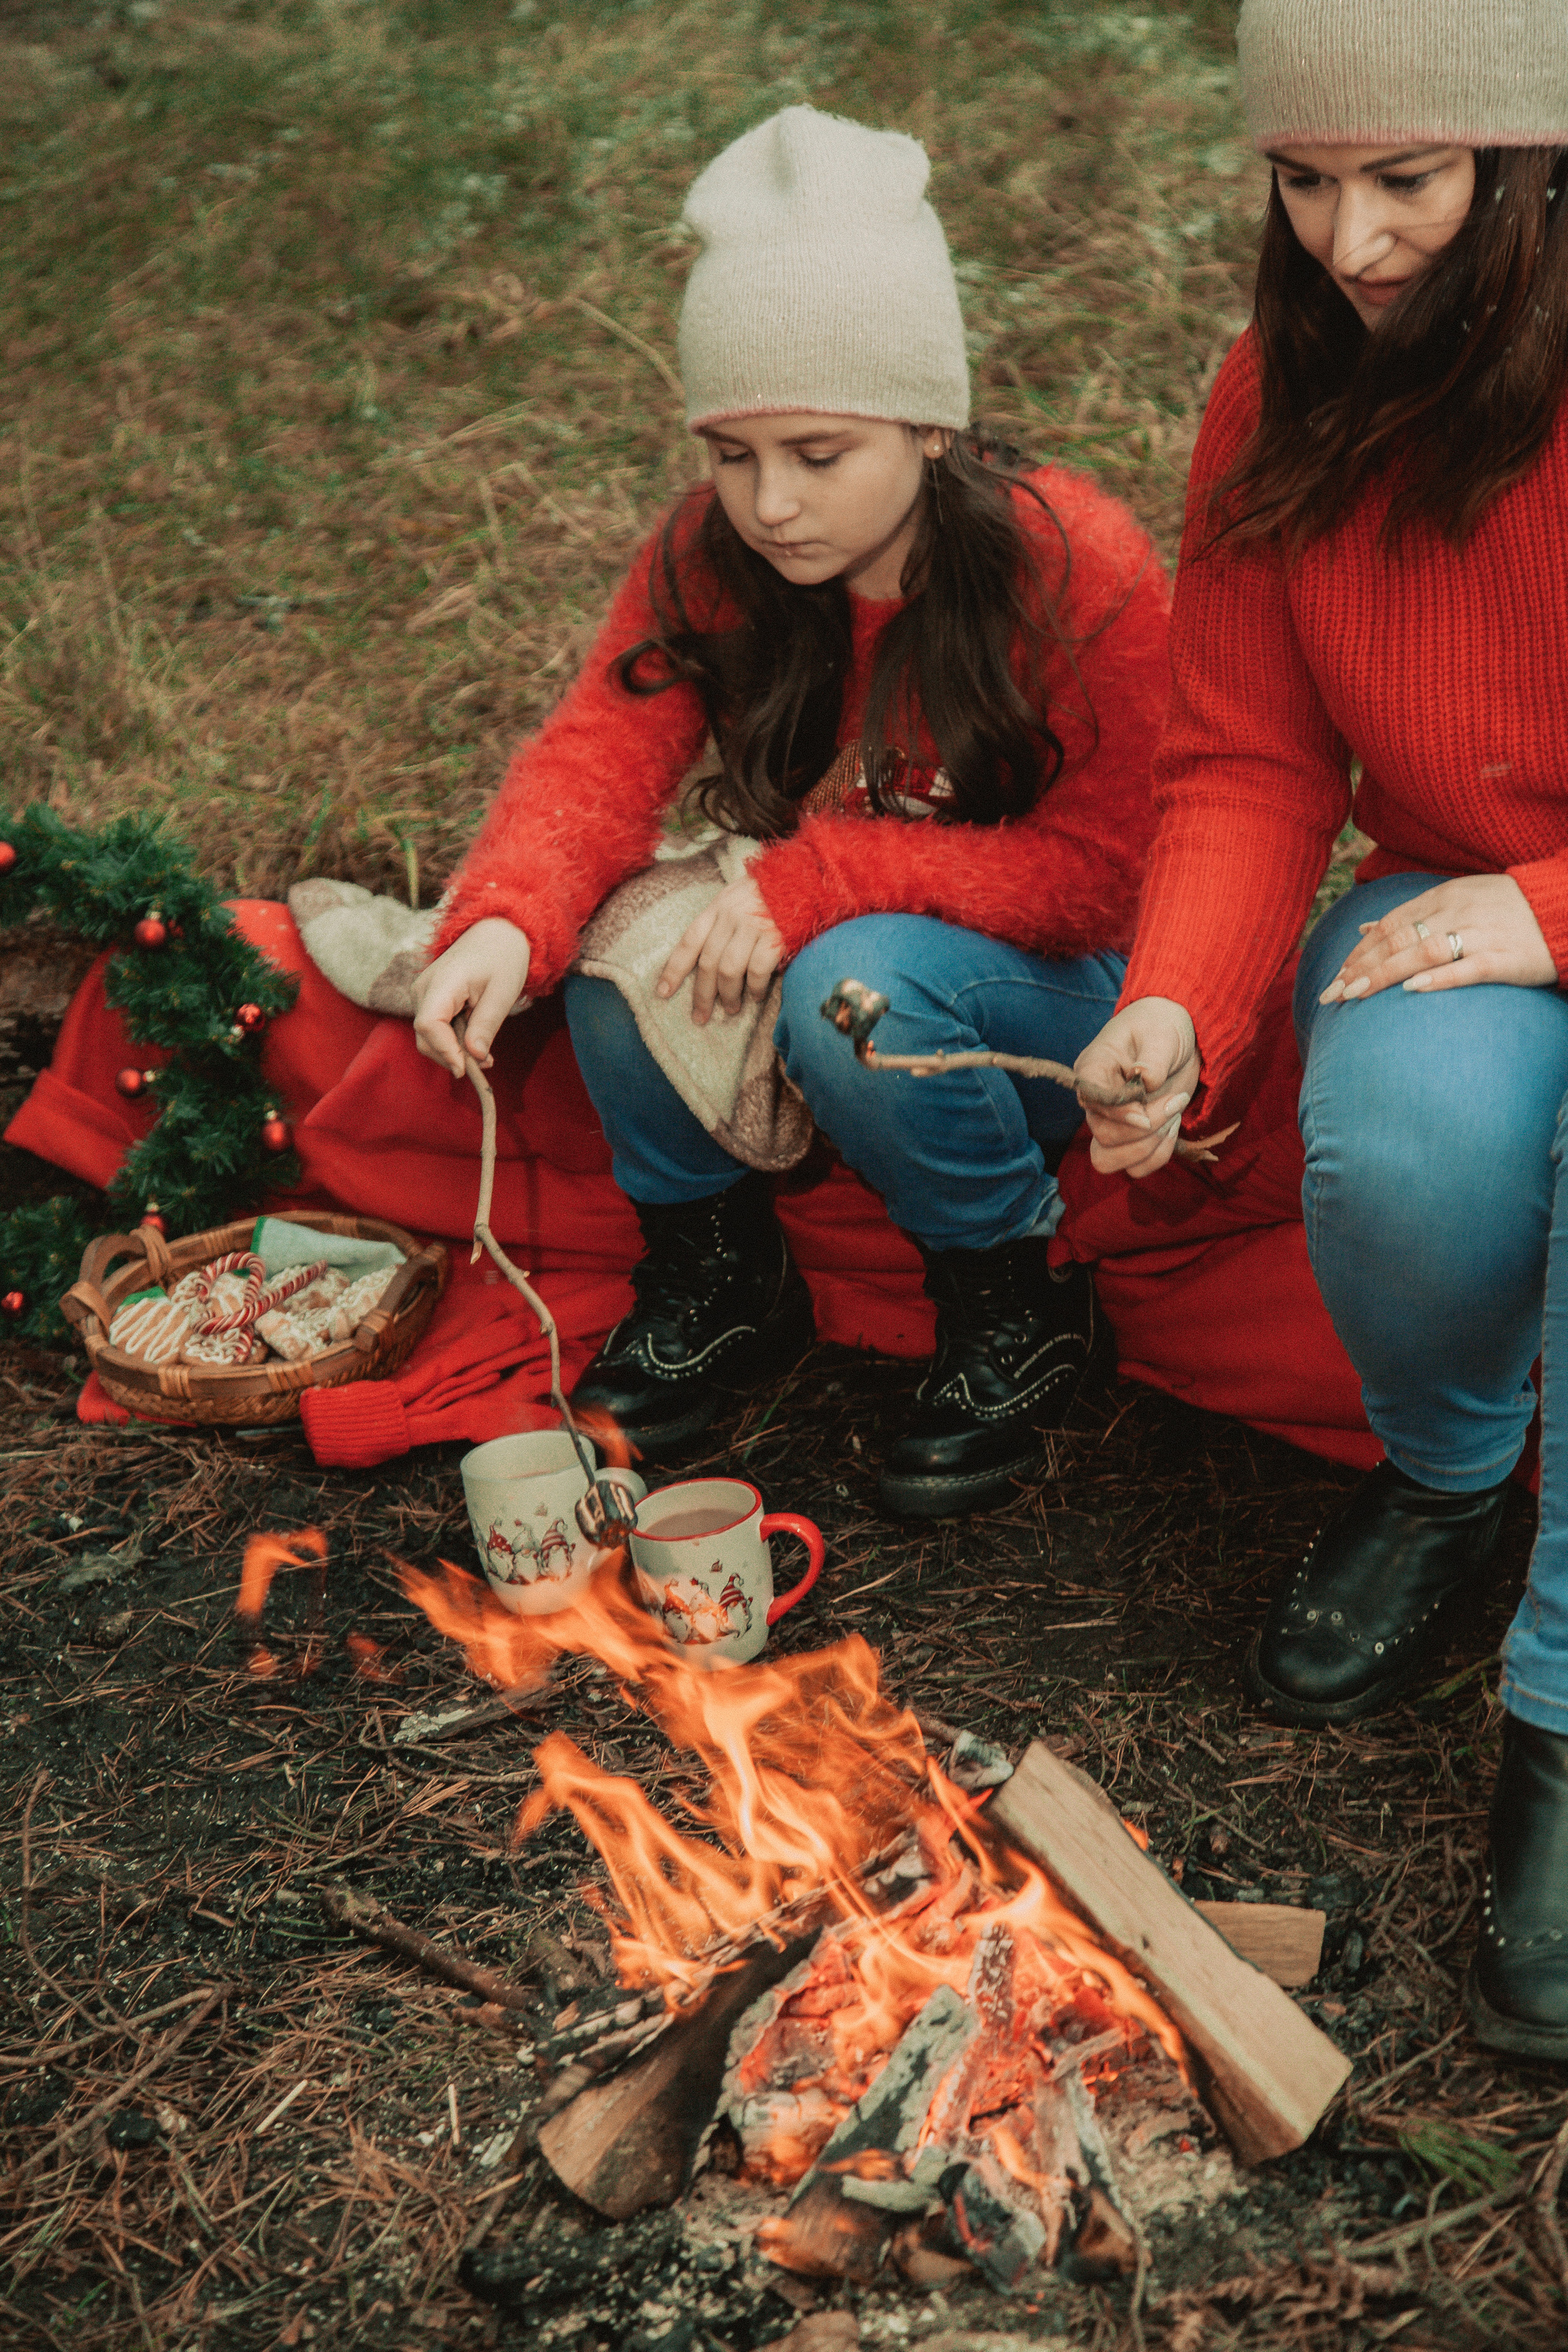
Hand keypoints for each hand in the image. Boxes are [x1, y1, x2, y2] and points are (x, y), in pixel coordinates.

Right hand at [412, 918, 530, 1076]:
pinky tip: (476, 1044)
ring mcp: (423, 993)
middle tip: (485, 1065)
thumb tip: (475, 1057)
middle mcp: (424, 988)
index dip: (445, 1051)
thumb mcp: (502, 993)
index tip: (466, 1069)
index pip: (429, 1025)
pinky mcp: (430, 998)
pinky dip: (453, 1040)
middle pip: (425, 1036)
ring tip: (485, 1057)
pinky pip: (435, 1027)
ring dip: (453, 1051)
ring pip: (428, 1035)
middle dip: (451, 1056)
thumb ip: (486, 1025)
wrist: (496, 932)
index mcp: (442, 982)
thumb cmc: (503, 957)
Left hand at [657, 873, 783, 1024]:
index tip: (663, 991)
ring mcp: (752, 926)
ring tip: (731, 1009)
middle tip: (700, 1016)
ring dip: (728, 995)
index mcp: (718, 907)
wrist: (808, 878)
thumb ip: (723, 921)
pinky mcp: (774, 937)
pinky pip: (757, 970)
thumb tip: (710, 960)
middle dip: (701, 994)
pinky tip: (755, 997)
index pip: (689, 941)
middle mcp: (730, 916)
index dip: (674, 969)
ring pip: (729, 970)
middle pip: (707, 962)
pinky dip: (755, 988)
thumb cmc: (773, 892)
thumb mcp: (739, 897)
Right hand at [1074, 997, 1201, 1179]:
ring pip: (1110, 1161)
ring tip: (1174, 1117)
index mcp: (1092, 1070)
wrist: (1172, 1038)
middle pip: (1104, 1139)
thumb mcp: (1161, 1035)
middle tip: (1176, 1102)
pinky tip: (1173, 1127)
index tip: (1147, 1111)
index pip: (1092, 1102)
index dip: (1120, 1114)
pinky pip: (1135, 1167)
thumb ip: (1152, 1061)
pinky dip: (1158, 1155)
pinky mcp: (1128, 1138)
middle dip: (1147, 1131)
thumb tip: (1145, 1082)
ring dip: (1150, 1148)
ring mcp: (1109, 1123)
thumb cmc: (1161, 1028)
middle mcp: (1095, 1102)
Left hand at [1318, 874, 1556, 1003]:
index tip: (1336, 976)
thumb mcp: (1456, 898)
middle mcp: (1457, 912)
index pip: (1390, 924)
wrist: (1562, 909)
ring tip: (1356, 994)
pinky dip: (1439, 978)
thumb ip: (1411, 914)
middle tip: (1332, 995)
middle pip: (1399, 940)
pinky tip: (1412, 989)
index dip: (1360, 952)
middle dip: (1361, 968)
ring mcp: (1480, 934)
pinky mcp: (1504, 959)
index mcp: (1444, 896)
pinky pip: (1467, 968)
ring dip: (1386, 974)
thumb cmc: (1505, 909)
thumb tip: (1364, 929)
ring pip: (1424, 952)